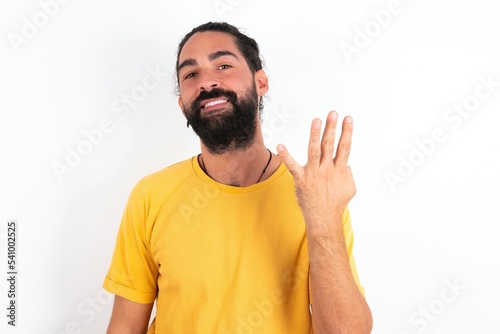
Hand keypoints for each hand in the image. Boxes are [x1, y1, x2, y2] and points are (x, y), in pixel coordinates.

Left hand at [277, 111, 355, 229]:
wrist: (324, 219)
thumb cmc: (336, 204)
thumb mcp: (350, 188)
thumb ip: (348, 173)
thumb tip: (346, 164)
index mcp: (340, 170)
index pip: (344, 147)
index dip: (347, 132)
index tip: (348, 118)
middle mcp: (327, 169)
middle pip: (330, 145)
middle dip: (332, 128)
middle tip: (332, 113)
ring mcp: (314, 173)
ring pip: (314, 150)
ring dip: (315, 134)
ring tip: (316, 120)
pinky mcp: (301, 179)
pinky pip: (292, 166)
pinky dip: (286, 156)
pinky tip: (280, 145)